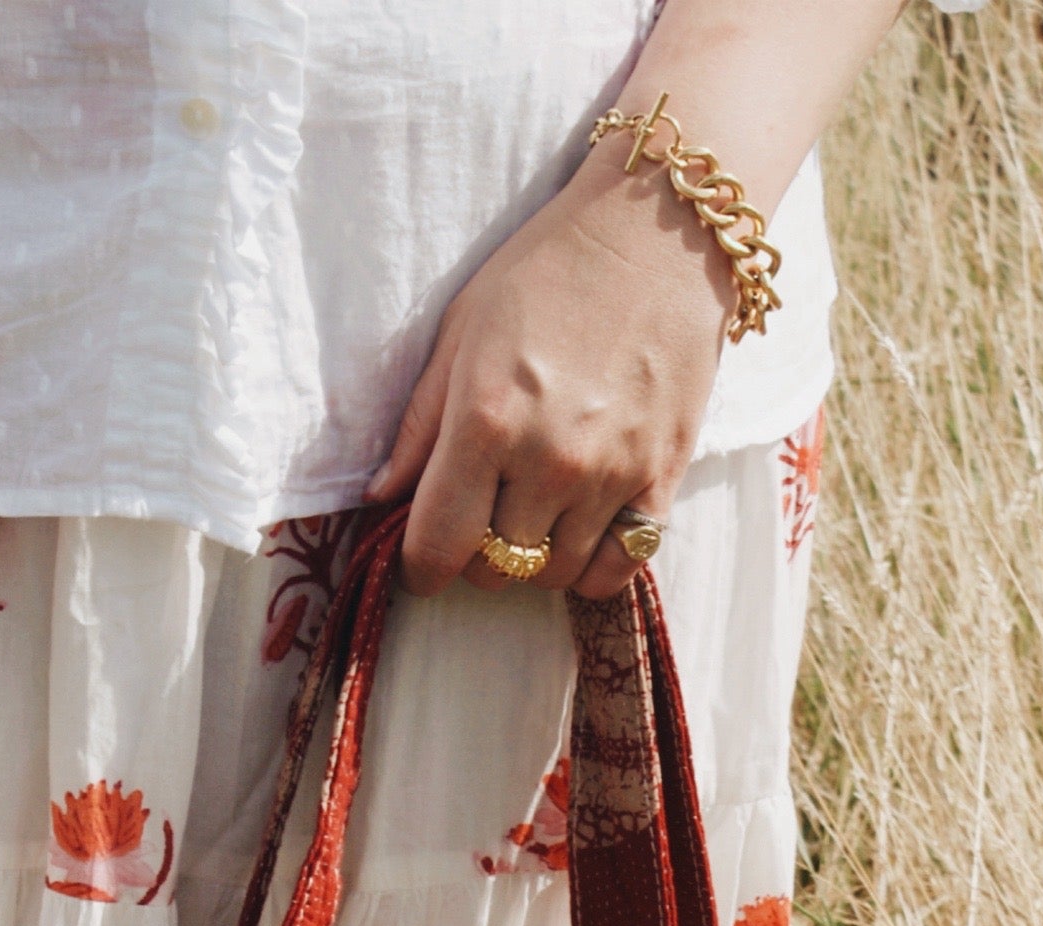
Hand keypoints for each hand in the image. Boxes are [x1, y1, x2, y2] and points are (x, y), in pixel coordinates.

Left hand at [366, 152, 733, 600]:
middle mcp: (548, 459)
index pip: (438, 546)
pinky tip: (580, 529)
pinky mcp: (661, 479)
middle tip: (484, 512)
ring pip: (551, 574)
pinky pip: (613, 569)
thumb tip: (381, 497)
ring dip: (533, 556)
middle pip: (493, 569)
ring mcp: (609, 475)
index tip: (424, 561)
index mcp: (485, 419)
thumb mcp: (463, 331)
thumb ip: (421, 424)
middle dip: (477, 552)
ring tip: (534, 509)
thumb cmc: (548, 273)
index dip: (422, 567)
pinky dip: (589, 565)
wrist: (658, 233)